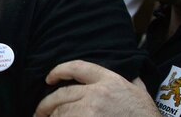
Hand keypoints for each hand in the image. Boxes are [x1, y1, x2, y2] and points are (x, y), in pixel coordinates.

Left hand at [34, 60, 160, 116]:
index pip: (78, 67)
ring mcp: (91, 110)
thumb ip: (131, 80)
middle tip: (39, 112)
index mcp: (110, 80)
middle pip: (62, 94)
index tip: (49, 78)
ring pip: (61, 112)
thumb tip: (129, 70)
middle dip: (46, 104)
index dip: (59, 71)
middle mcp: (98, 93)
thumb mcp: (141, 92)